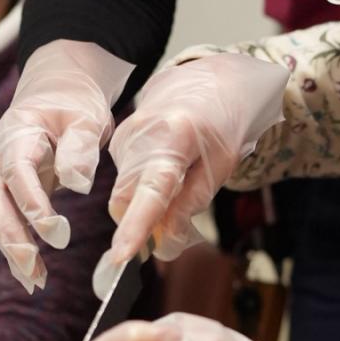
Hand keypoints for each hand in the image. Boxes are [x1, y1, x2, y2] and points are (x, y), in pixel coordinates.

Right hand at [0, 41, 133, 292]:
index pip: (18, 173)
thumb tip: (79, 186)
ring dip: (13, 250)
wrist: (55, 95)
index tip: (56, 231)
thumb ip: (80, 148)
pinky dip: (17, 250)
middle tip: (34, 266)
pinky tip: (32, 277)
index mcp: (16, 135)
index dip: (33, 203)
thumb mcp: (85, 118)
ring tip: (36, 280)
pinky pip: (5, 224)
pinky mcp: (4, 193)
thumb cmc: (73, 106)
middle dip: (12, 236)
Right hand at [99, 52, 286, 285]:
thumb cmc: (221, 125)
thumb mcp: (220, 166)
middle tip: (168, 232)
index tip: (121, 256)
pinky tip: (166, 171)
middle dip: (139, 225)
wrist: (208, 84)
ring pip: (125, 193)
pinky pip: (126, 179)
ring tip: (178, 185)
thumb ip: (190, 204)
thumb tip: (164, 243)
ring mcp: (124, 137)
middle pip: (126, 199)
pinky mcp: (118, 141)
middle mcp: (140, 135)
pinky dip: (143, 189)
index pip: (151, 191)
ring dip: (145, 206)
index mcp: (174, 137)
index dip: (136, 227)